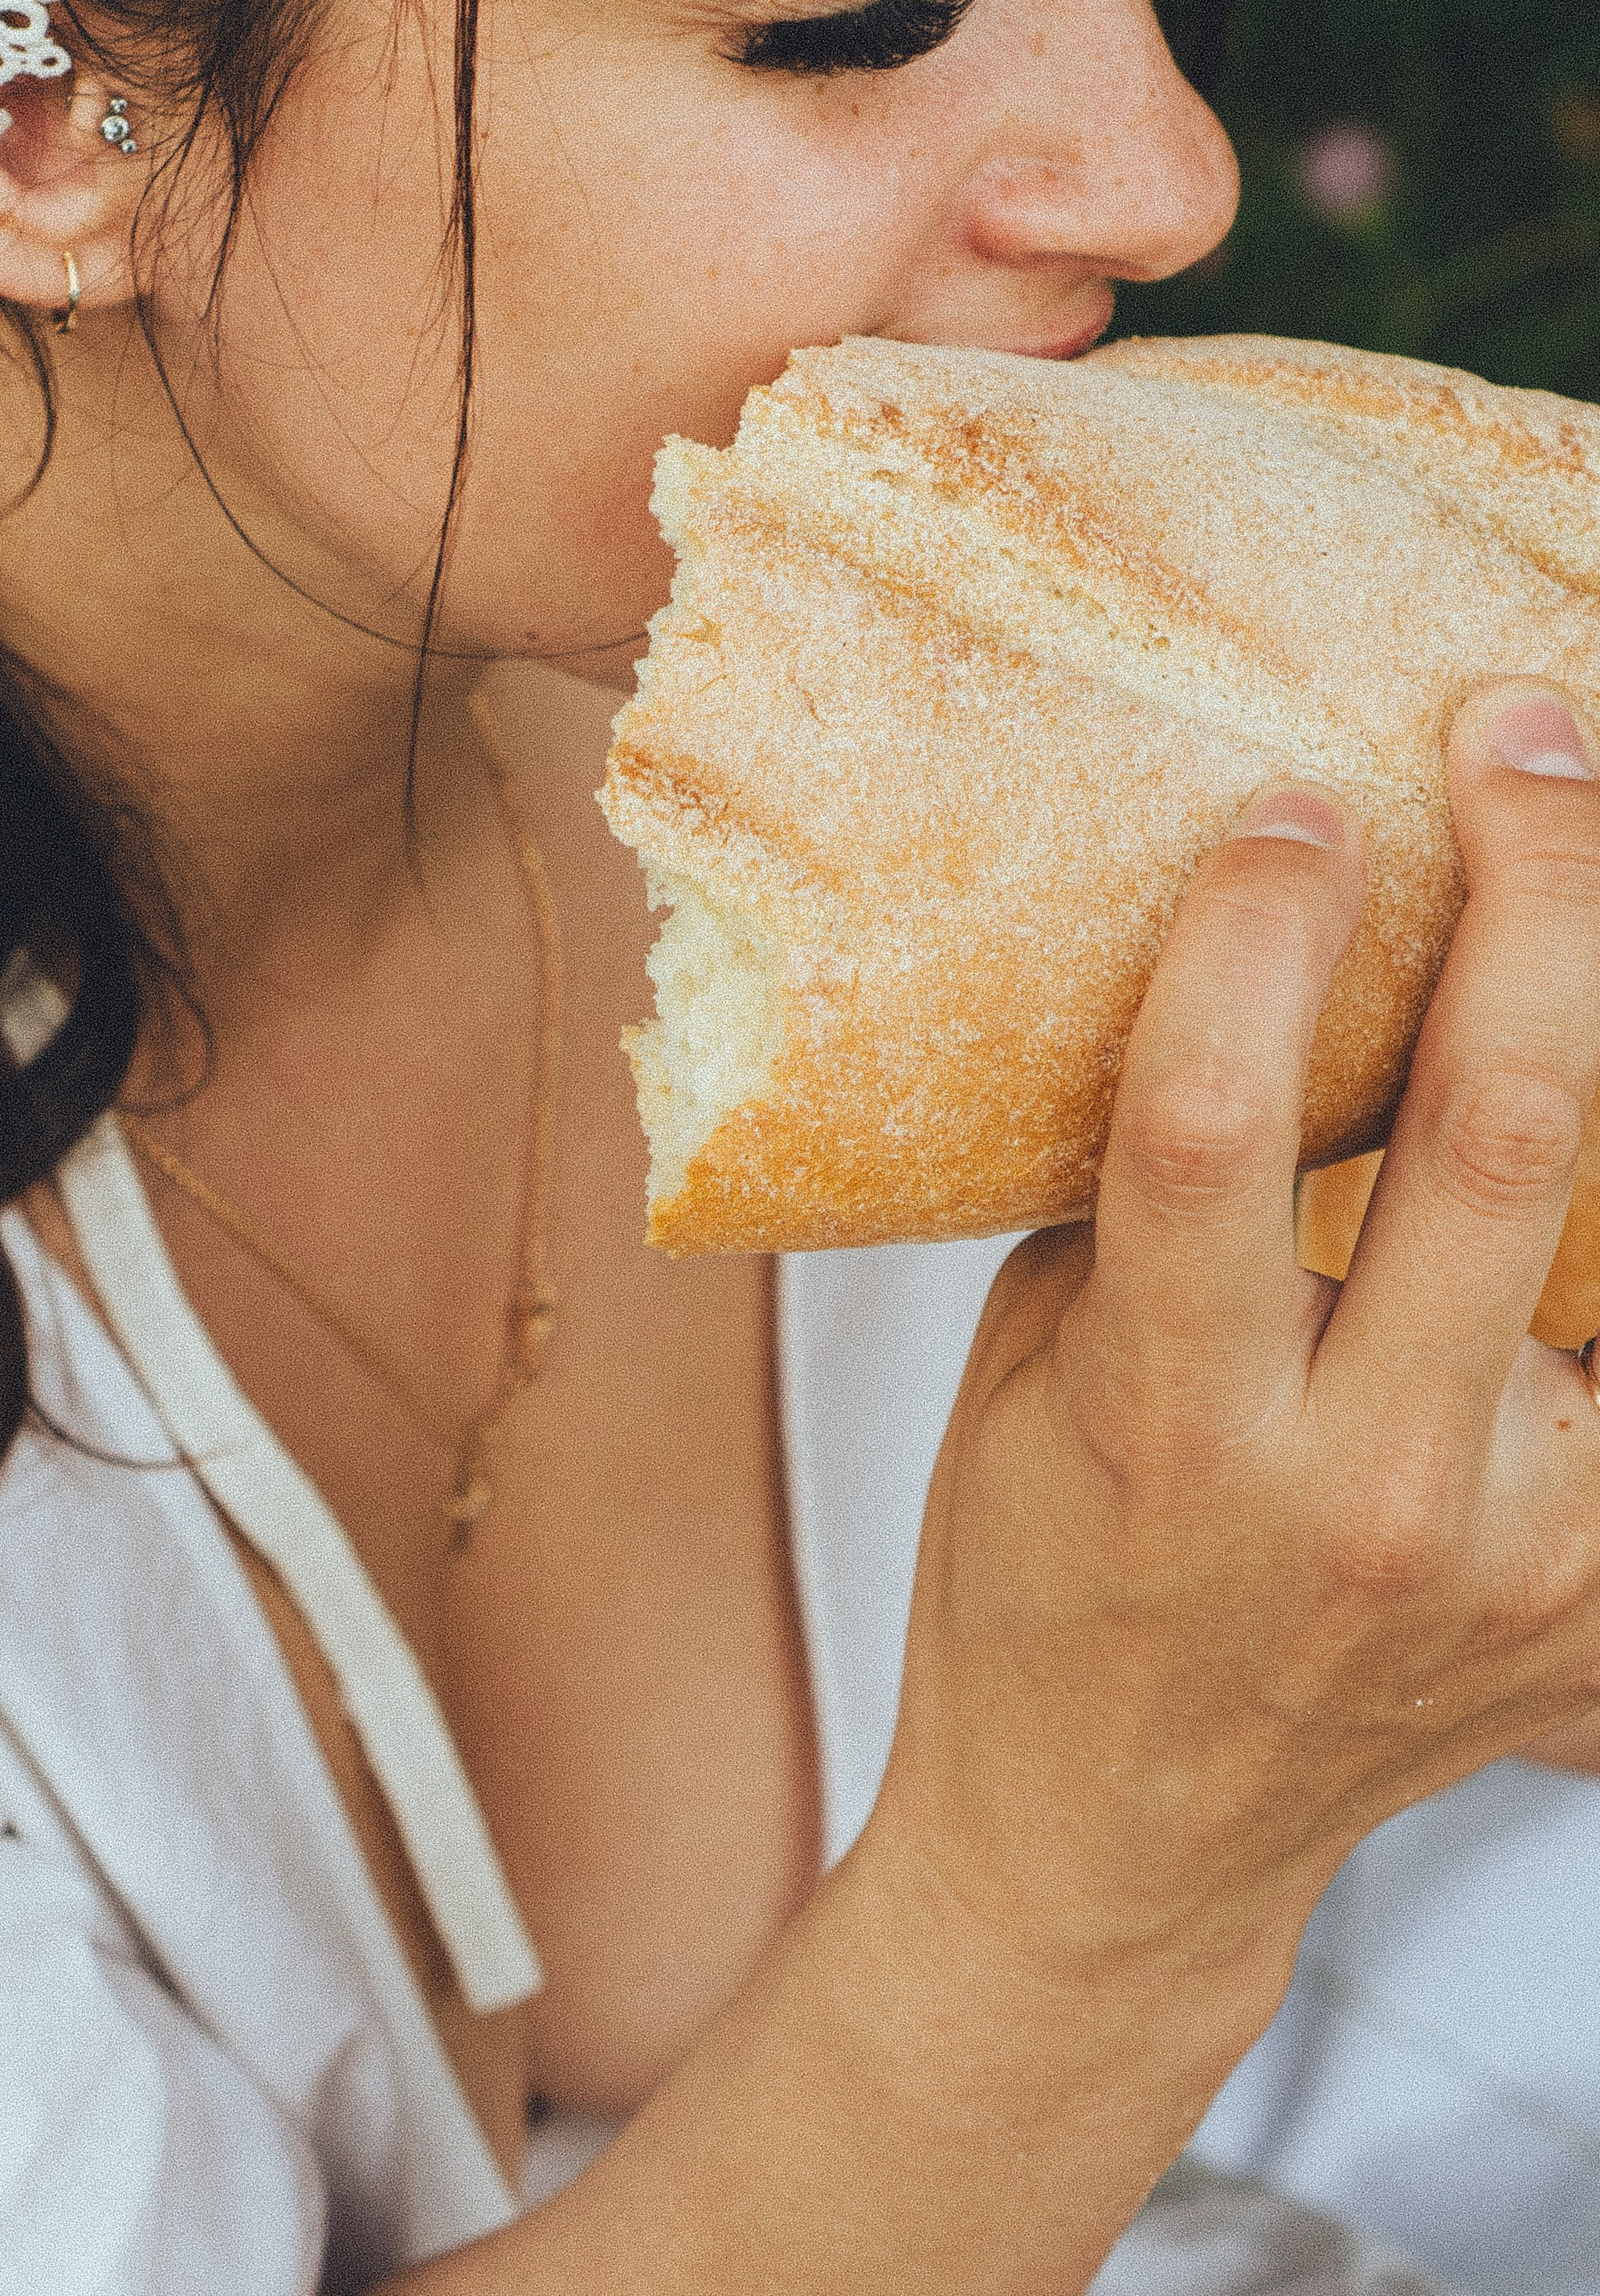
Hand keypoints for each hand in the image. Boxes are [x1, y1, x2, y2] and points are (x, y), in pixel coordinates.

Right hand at [880, 681, 1599, 2011]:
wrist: (1123, 1835)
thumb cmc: (1044, 1573)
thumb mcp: (1030, 1364)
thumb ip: (1139, 1187)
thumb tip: (1227, 958)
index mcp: (1178, 1425)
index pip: (1212, 1134)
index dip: (1257, 939)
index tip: (1295, 803)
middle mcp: (1375, 1489)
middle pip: (1504, 1138)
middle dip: (1535, 893)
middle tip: (1524, 737)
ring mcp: (1531, 1553)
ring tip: (1594, 867)